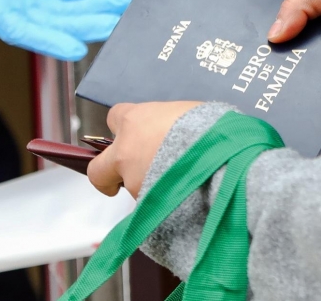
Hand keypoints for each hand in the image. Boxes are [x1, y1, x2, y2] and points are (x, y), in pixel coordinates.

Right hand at [0, 0, 131, 60]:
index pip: (27, 33)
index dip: (52, 42)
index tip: (78, 50)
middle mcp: (21, 15)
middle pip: (60, 26)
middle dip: (90, 26)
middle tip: (119, 27)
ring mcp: (34, 5)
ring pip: (72, 11)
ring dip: (100, 9)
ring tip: (127, 7)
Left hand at [87, 101, 202, 197]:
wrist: (223, 159)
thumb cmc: (212, 128)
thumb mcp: (187, 112)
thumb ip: (166, 122)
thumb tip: (170, 129)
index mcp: (134, 121)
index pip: (113, 118)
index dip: (124, 128)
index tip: (134, 134)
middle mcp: (125, 152)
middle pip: (98, 169)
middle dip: (107, 175)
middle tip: (119, 181)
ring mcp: (134, 183)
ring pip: (130, 189)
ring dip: (146, 187)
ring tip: (177, 184)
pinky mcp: (147, 207)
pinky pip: (148, 207)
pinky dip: (160, 204)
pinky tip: (182, 198)